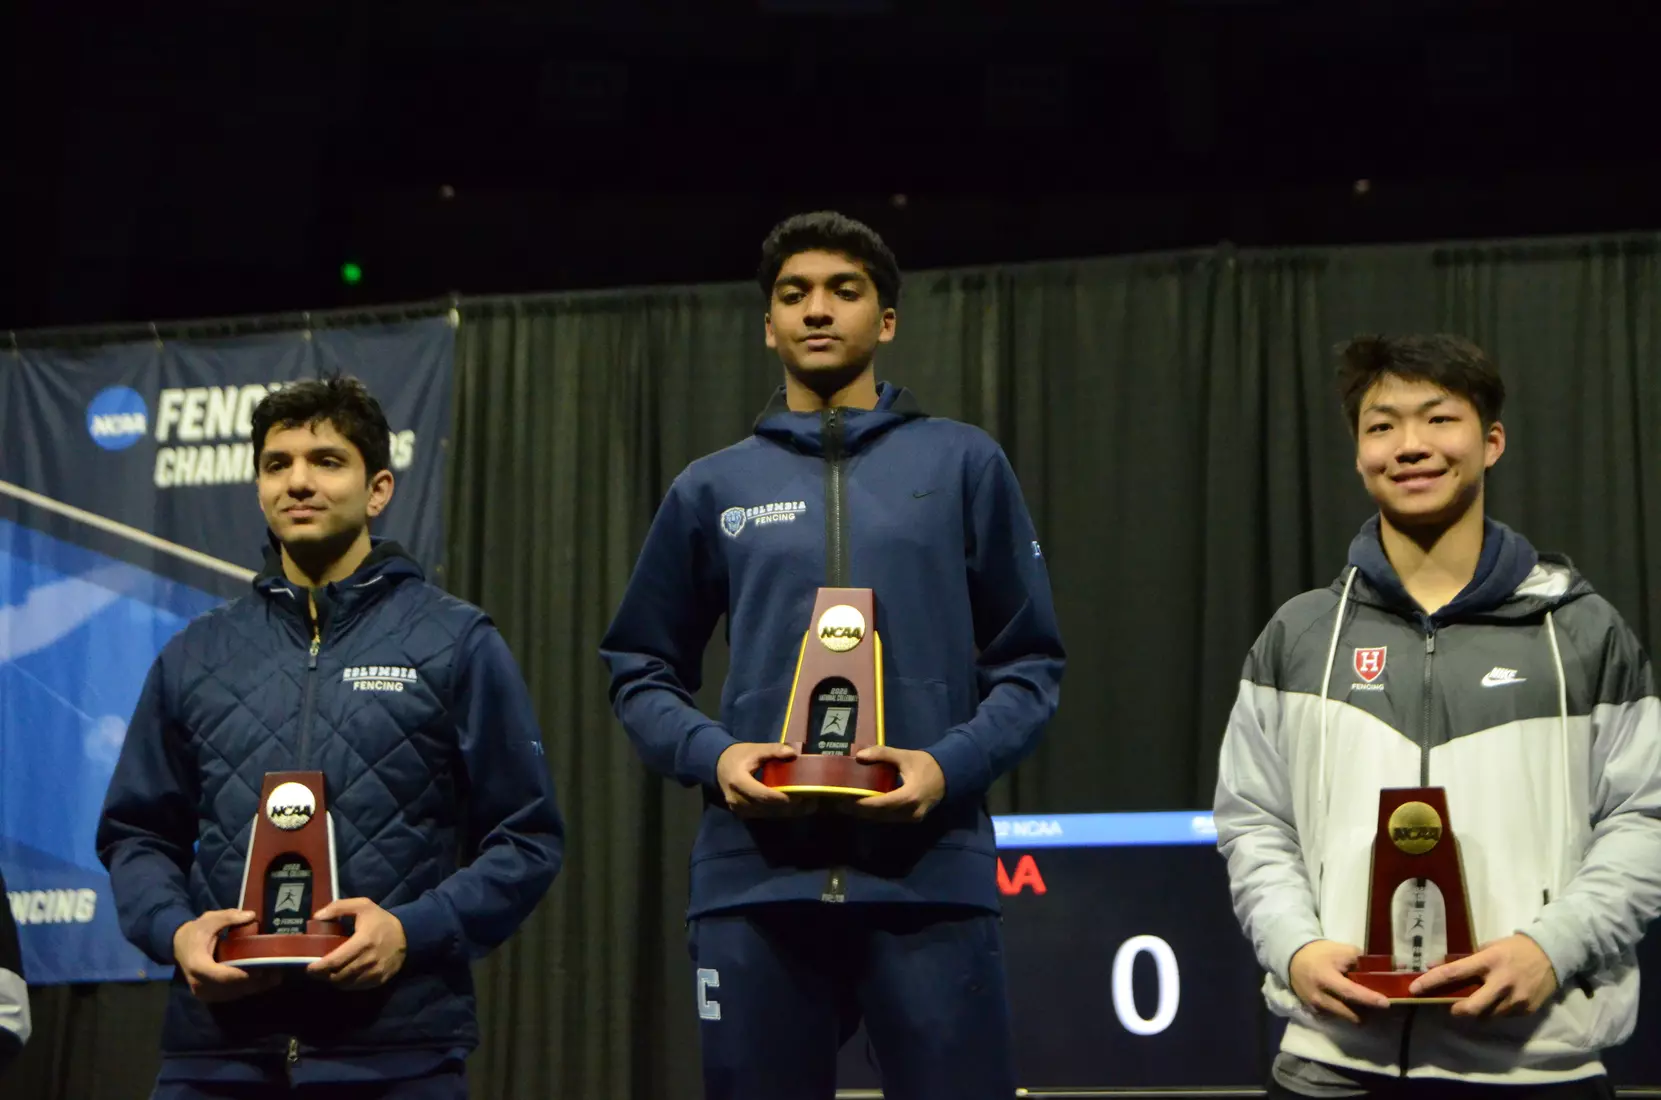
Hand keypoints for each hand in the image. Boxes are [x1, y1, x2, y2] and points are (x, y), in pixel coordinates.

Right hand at [172, 909, 280, 1002]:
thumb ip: (229, 917)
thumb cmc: (195, 932)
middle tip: (277, 970)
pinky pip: (232, 995)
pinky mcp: (211, 996)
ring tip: (276, 974)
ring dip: (255, 986)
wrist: (179, 946)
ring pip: (234, 994)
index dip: (242, 975)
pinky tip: (264, 979)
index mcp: (197, 965)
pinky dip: (248, 988)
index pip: (222, 976)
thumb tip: (251, 915)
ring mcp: (204, 993)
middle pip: (232, 988)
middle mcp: (199, 984)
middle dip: (255, 981)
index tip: (262, 969)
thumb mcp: (209, 920)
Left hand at [305, 898, 407, 989]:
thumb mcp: (362, 905)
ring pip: (347, 984)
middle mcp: (369, 960)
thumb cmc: (381, 920)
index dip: (319, 967)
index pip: (335, 961)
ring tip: (328, 974)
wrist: (408, 934)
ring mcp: (375, 972)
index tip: (309, 968)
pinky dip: (347, 984)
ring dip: (334, 980)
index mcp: (363, 941)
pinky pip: (358, 987)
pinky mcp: (380, 980)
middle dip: (324, 975)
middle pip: (339, 975)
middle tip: (316, 971)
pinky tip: (343, 977)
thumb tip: (317, 916)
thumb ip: (338, 907)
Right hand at [716, 741, 807, 817]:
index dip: (782, 797)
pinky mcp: (742, 813)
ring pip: (766, 814)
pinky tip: (793, 807)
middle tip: (809, 800)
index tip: (800, 795)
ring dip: (786, 811)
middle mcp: (737, 799)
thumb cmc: (738, 756)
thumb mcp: (755, 749)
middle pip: (766, 808)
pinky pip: (763, 815)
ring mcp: (738, 808)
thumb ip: (773, 750)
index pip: (763, 795)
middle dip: (788, 806)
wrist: (718, 765)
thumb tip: (793, 753)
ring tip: (806, 804)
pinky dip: (778, 812)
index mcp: (738, 781)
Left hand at [849, 746, 945, 821]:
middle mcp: (911, 812)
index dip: (861, 803)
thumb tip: (860, 755)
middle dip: (859, 810)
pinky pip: (890, 818)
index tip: (844, 798)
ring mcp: (912, 818)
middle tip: (839, 803)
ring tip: (847, 805)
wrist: (949, 774)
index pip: (880, 804)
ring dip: (866, 813)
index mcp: (909, 796)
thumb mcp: (904, 756)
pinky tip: (863, 806)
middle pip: (879, 815)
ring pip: (883, 819)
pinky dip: (876, 813)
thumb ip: (883, 754)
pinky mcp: (912, 819)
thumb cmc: (926, 764)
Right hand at [1288, 940, 1389, 1023]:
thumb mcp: (1342, 950)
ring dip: (1355, 1013)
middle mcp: (1319, 996)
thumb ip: (1363, 960)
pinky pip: (1333, 1015)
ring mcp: (1314, 1005)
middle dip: (1365, 1012)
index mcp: (1325, 977)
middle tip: (1377, 1006)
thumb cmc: (1320, 952)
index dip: (1368, 998)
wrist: (1293, 957)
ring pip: (1342, 1016)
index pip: (1349, 992)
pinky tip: (1348, 1004)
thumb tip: (1391, 966)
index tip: (1385, 1003)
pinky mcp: (1312, 1010)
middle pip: (1347, 1011)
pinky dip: (1343, 1011)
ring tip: (1364, 1006)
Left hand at [1409, 934, 1558, 1016]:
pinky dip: (1497, 1011)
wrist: (1552, 954)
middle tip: (1452, 1007)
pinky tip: (1500, 1001)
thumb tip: (1439, 968)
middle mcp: (1501, 982)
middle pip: (1472, 1007)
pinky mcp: (1527, 1010)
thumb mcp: (1489, 947)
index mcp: (1488, 961)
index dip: (1432, 982)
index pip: (1454, 973)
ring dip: (1479, 1012)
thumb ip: (1468, 960)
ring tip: (1480, 1001)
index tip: (1414, 989)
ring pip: (1487, 1016)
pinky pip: (1504, 1016)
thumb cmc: (1514, 948)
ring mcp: (1516, 999)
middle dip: (1457, 1010)